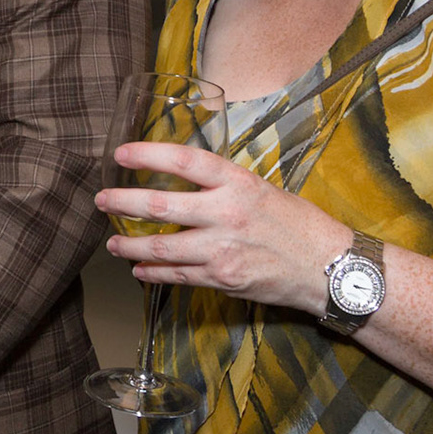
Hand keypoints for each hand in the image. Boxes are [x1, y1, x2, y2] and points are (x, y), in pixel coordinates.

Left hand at [95, 140, 350, 314]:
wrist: (330, 268)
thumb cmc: (298, 225)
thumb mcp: (262, 190)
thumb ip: (223, 185)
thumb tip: (183, 178)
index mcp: (238, 183)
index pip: (185, 161)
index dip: (148, 154)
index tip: (121, 154)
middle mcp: (228, 213)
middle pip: (161, 205)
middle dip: (123, 202)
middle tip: (102, 199)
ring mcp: (223, 250)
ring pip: (161, 247)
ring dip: (129, 244)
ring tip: (112, 241)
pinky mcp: (222, 279)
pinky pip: (177, 276)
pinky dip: (152, 272)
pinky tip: (138, 268)